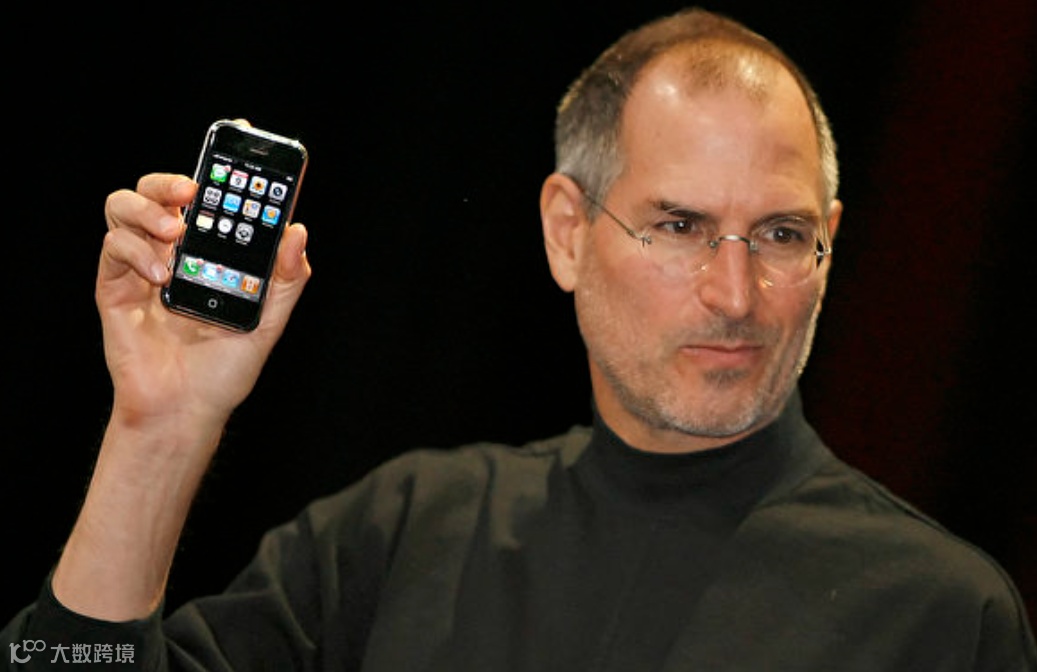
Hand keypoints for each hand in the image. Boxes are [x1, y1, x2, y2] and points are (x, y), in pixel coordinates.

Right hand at [99, 173, 310, 430]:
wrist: (185, 410)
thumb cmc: (224, 370)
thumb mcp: (269, 322)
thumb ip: (286, 279)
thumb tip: (297, 231)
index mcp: (208, 252)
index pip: (207, 198)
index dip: (216, 168)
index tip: (233, 144)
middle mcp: (172, 252)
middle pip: (157, 190)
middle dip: (170, 180)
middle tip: (192, 191)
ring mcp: (140, 267)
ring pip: (124, 205)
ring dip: (147, 209)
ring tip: (174, 233)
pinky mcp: (115, 288)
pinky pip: (113, 247)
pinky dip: (136, 251)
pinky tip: (161, 276)